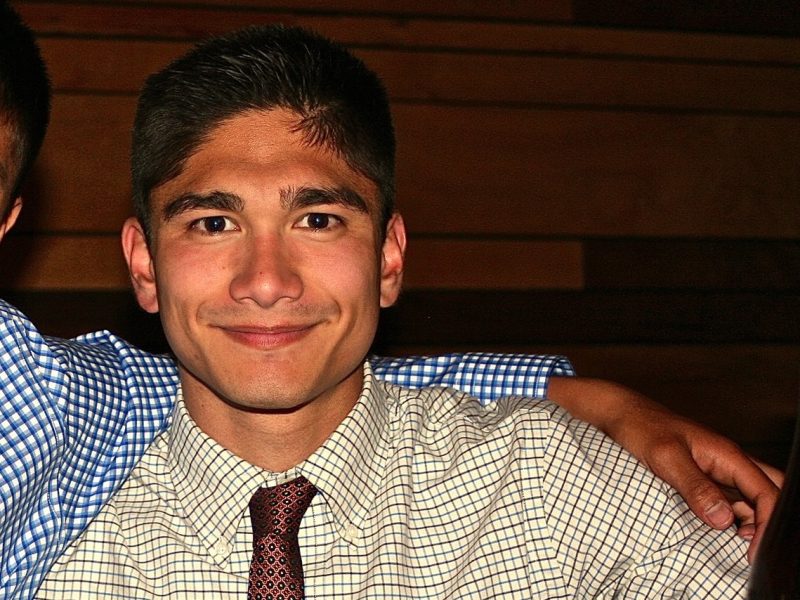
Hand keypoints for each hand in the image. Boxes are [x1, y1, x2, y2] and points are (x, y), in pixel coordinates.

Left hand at [547, 376, 781, 561]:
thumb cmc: (641, 428)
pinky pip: (727, 499)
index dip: (768, 523)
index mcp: (727, 454)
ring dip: (749, 521)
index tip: (753, 551)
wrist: (620, 415)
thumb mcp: (666, 458)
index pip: (767, 491)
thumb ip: (695, 487)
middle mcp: (728, 462)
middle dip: (768, 521)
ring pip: (751, 498)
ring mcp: (716, 469)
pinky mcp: (701, 476)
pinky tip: (715, 532)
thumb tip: (724, 520)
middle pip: (769, 492)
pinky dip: (729, 517)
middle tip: (749, 549)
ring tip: (733, 547)